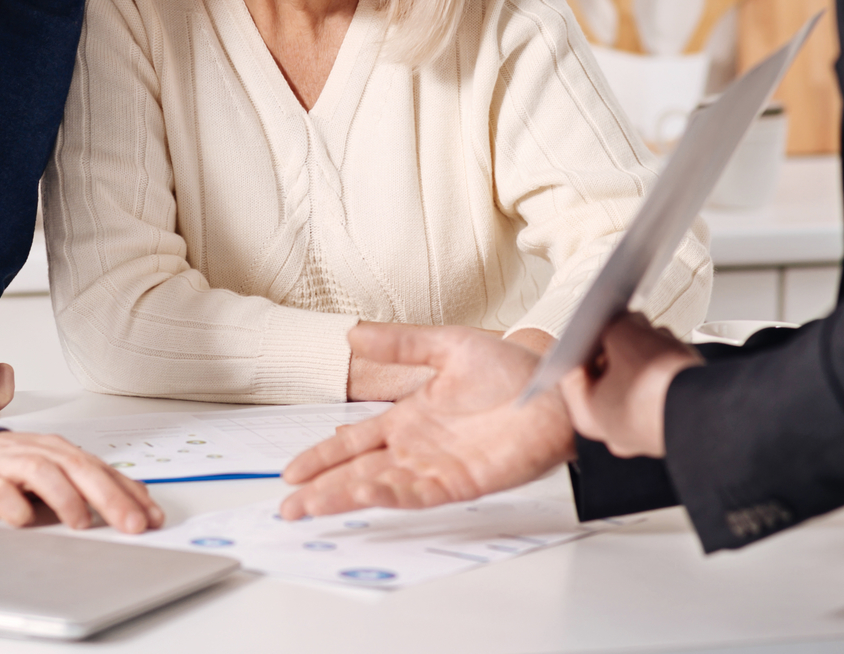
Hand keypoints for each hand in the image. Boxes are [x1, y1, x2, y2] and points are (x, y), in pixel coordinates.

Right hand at [0, 431, 164, 532]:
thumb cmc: (6, 468)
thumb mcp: (51, 472)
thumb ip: (86, 485)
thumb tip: (134, 506)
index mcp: (59, 451)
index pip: (102, 469)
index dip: (130, 493)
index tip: (153, 518)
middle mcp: (36, 452)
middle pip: (79, 468)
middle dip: (110, 497)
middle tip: (132, 525)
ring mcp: (6, 463)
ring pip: (42, 473)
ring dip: (65, 498)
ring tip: (81, 523)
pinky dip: (12, 506)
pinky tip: (24, 522)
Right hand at [278, 324, 574, 517]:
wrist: (556, 387)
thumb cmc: (512, 368)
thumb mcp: (446, 345)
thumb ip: (400, 344)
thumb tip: (353, 334)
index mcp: (410, 418)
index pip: (353, 442)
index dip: (321, 457)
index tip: (292, 473)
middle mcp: (418, 447)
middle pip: (357, 472)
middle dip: (321, 490)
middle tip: (287, 507)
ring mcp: (438, 467)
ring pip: (380, 487)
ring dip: (345, 497)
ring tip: (312, 506)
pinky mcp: (462, 481)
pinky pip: (418, 492)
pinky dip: (389, 495)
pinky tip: (364, 493)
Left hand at [558, 312, 702, 457]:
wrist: (713, 410)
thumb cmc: (659, 385)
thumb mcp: (624, 334)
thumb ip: (615, 324)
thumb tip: (622, 322)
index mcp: (589, 415)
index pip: (573, 369)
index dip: (583, 339)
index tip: (593, 323)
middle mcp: (616, 430)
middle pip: (610, 374)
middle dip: (622, 345)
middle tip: (631, 328)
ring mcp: (648, 432)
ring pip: (640, 381)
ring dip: (650, 356)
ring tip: (661, 342)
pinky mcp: (677, 426)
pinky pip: (665, 392)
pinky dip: (670, 372)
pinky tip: (679, 358)